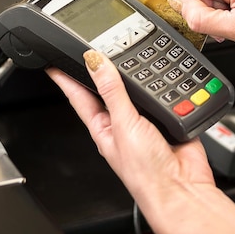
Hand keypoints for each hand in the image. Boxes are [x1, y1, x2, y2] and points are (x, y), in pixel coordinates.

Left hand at [47, 51, 234, 233]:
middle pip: (109, 86)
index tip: (53, 61)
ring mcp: (146, 118)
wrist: (181, 188)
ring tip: (132, 54)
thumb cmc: (146, 173)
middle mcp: (123, 121)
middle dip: (103, 68)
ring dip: (140, 73)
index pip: (78, 95)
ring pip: (138, 87)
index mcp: (103, 125)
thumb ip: (112, 92)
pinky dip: (166, 82)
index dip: (65, 77)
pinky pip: (166, 93)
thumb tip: (96, 62)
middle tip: (94, 45)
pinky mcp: (168, 116)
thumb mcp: (123, 126)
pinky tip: (164, 74)